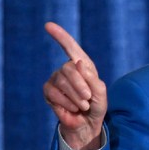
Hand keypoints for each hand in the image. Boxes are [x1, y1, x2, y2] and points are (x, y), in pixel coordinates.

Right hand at [43, 22, 106, 149]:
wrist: (88, 125)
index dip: (60, 36)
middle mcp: (67, 69)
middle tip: (87, 100)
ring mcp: (56, 79)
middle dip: (80, 86)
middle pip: (68, 69)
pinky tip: (73, 109)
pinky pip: (53, 93)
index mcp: (82, 65)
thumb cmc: (96, 106)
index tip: (48, 25)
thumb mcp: (100, 92)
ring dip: (75, 97)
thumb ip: (92, 78)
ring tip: (83, 106)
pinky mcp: (48, 92)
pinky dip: (66, 103)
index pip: (70, 47)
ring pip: (61, 81)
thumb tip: (77, 63)